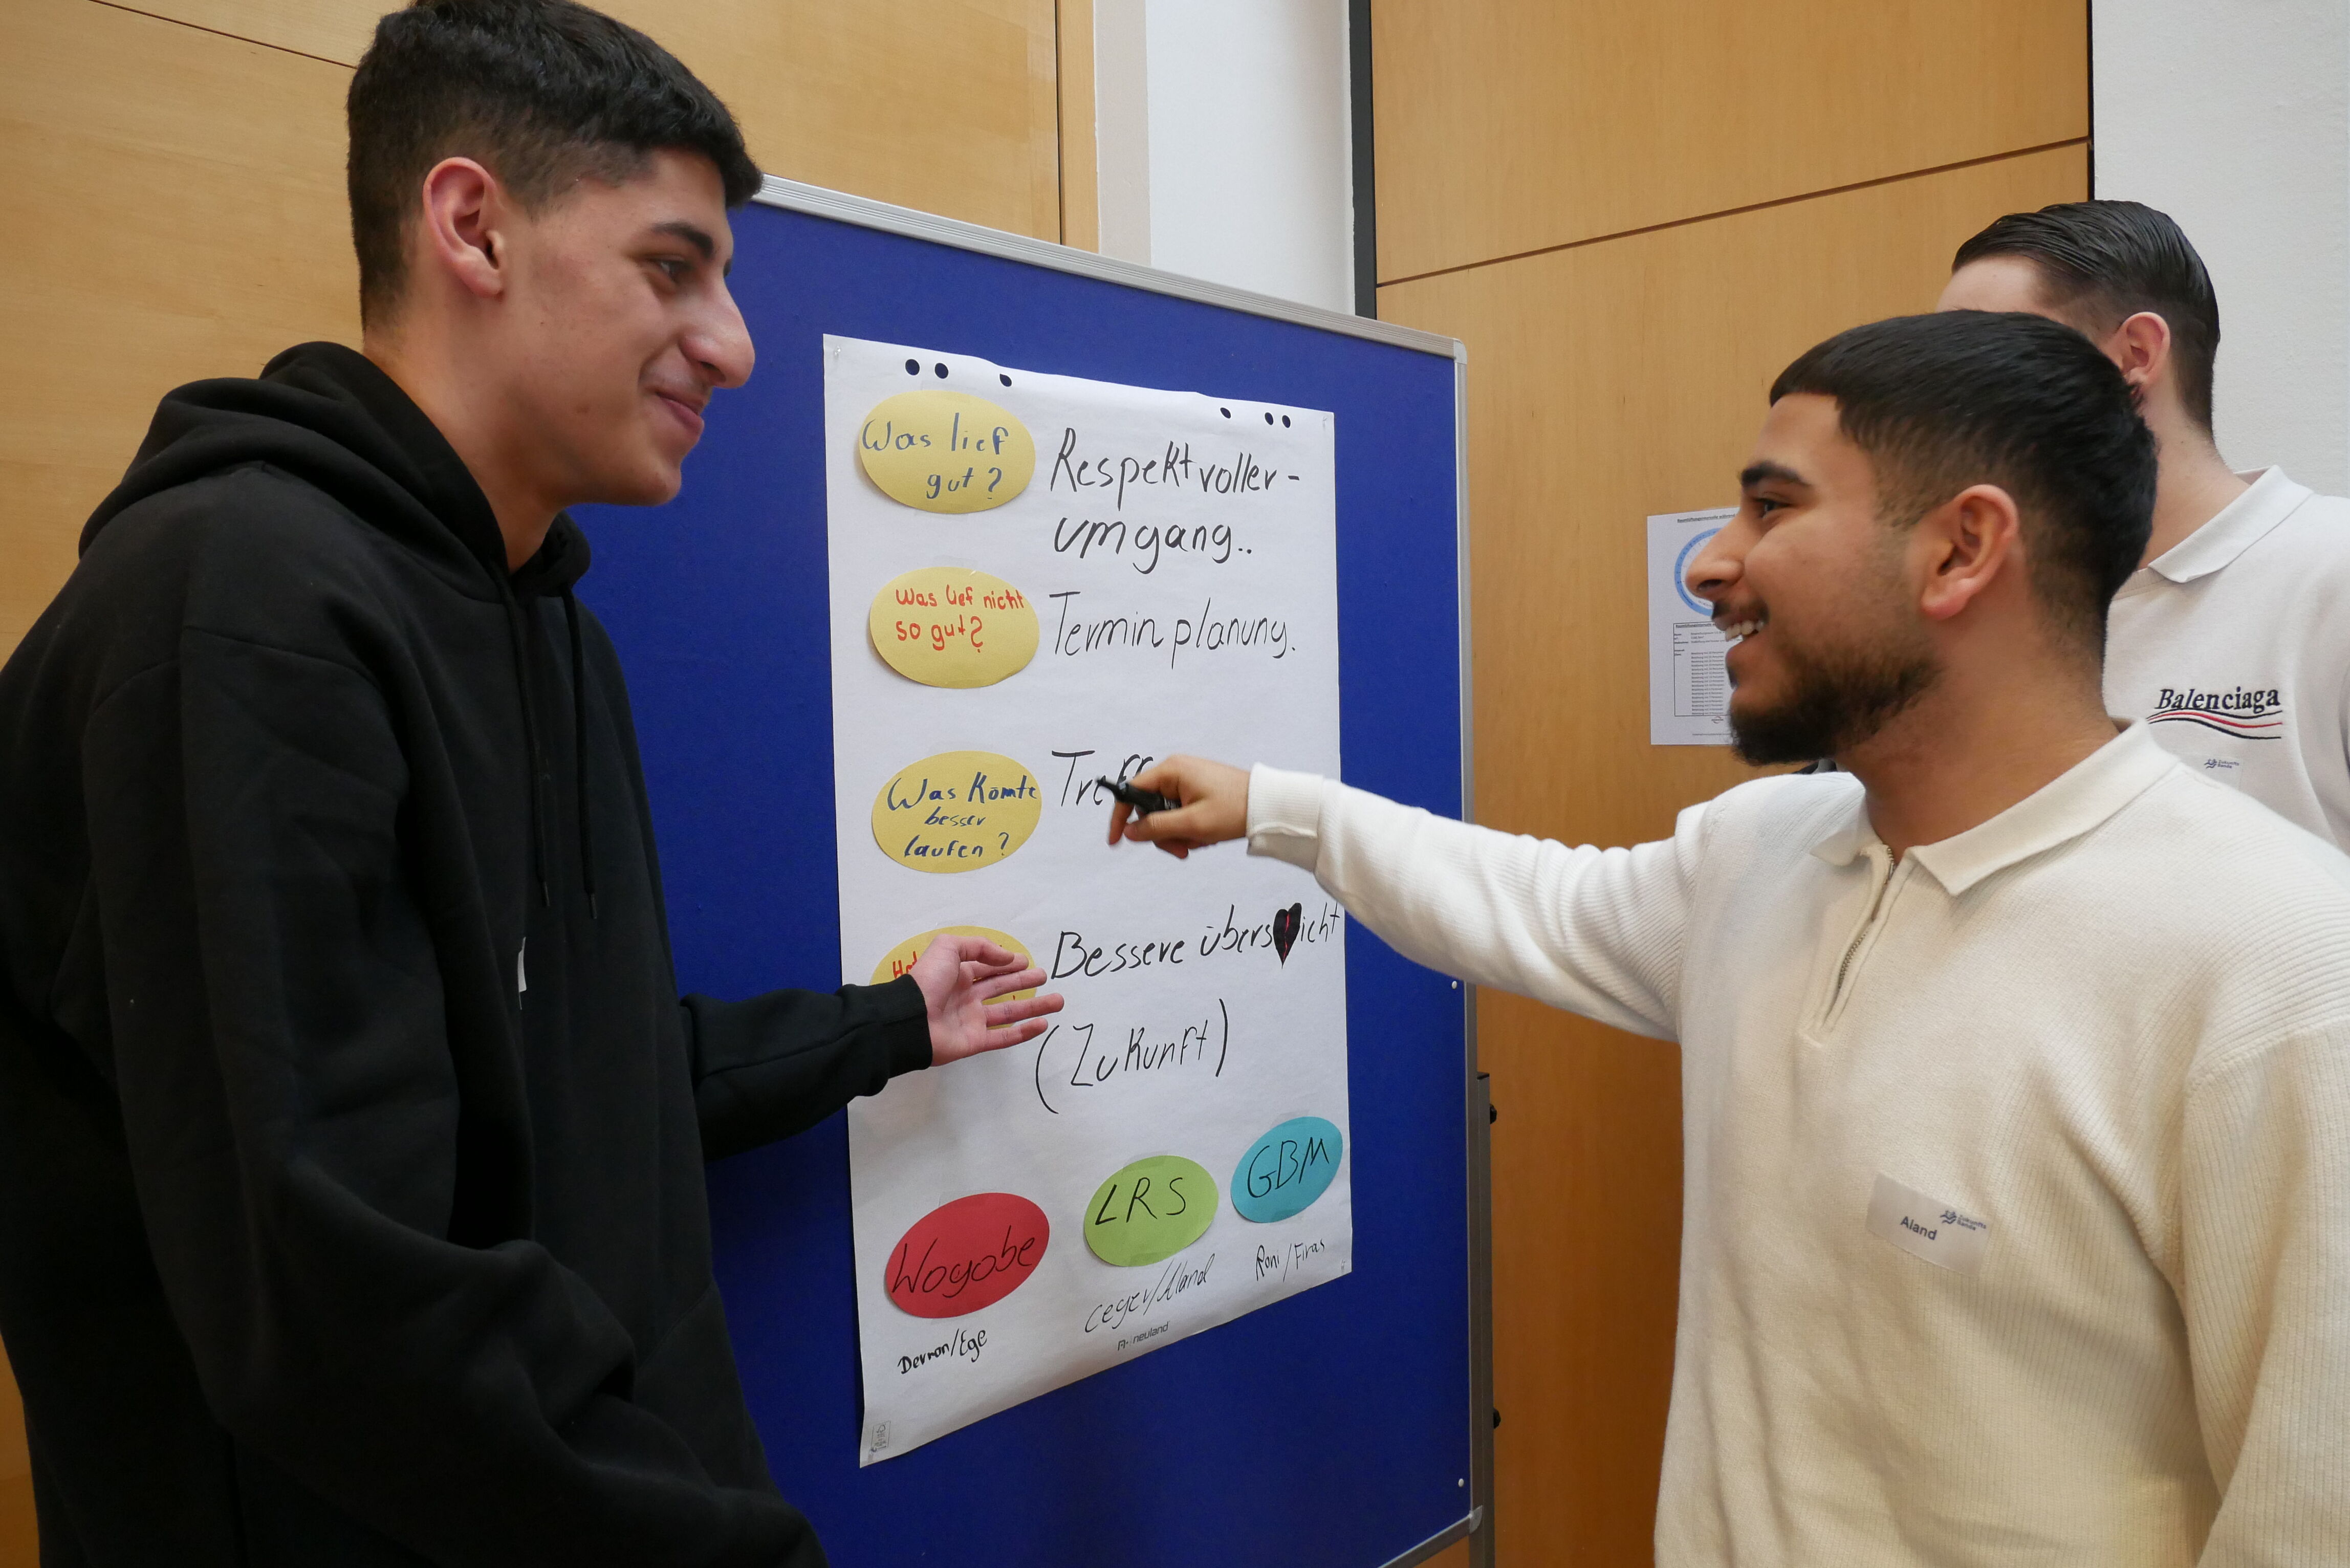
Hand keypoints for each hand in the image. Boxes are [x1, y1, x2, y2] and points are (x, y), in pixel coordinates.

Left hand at [909, 936, 1063, 1064]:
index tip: (1026, 961)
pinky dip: (1024, 1032)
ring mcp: (972, 1021)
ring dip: (1034, 1007)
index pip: (988, 968)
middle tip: (1044, 977)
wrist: (911, 1019)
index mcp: (958, 975)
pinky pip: (1003, 1037)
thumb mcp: (948, 947)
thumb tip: (1009, 958)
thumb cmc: (928, 980)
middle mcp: (967, 997)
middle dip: (1023, 982)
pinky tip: (1043, 1024)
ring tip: (1058, 1001)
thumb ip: (980, 947)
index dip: (1007, 964)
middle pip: (1001, 988)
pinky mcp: (975, 1041)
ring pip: (1009, 1013)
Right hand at [1106, 755, 1249, 859]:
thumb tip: (1129, 832)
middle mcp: (1176, 772)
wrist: (1268, 805)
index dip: (1120, 816)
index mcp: (1171, 771)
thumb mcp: (1192, 824)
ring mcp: (1187, 781)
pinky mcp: (1197, 791)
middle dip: (1162, 834)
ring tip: (1200, 843)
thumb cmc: (1234, 810)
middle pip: (1149, 808)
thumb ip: (1156, 828)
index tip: (1116, 841)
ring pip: (1165, 815)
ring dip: (1178, 835)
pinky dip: (1188, 829)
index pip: (1131, 791)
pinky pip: (1180, 813)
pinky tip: (1206, 836)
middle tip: (1181, 851)